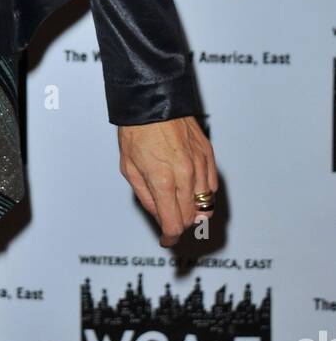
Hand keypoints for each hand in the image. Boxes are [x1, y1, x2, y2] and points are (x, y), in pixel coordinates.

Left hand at [118, 116, 217, 245]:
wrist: (152, 100)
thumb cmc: (136, 131)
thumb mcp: (129, 168)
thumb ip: (145, 197)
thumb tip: (159, 216)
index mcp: (162, 180)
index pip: (174, 223)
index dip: (169, 237)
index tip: (166, 240)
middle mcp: (185, 175)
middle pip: (190, 218)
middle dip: (179, 224)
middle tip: (169, 221)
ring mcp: (200, 165)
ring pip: (206, 205)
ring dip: (194, 212)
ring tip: (180, 205)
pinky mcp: (209, 155)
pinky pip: (212, 186)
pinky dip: (204, 194)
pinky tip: (191, 189)